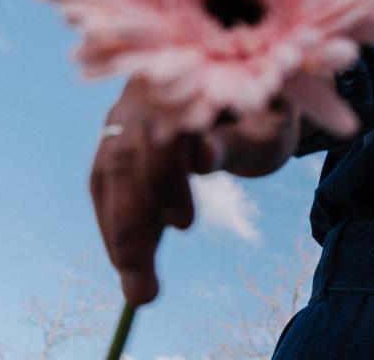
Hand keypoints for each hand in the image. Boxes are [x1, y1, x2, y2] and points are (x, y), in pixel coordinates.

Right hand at [89, 78, 299, 304]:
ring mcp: (126, 109)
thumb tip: (201, 157)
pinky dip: (113, 222)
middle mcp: (148, 89)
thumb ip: (236, 142)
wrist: (252, 91)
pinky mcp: (116, 132)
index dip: (166, 179)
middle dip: (132, 228)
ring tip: (139, 289)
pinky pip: (104, 179)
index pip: (163, 131)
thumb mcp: (267, 129)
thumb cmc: (268, 113)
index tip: (186, 226)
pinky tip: (130, 261)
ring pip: (109, 174)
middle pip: (126, 160)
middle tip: (145, 291)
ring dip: (118, 235)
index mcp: (189, 83)